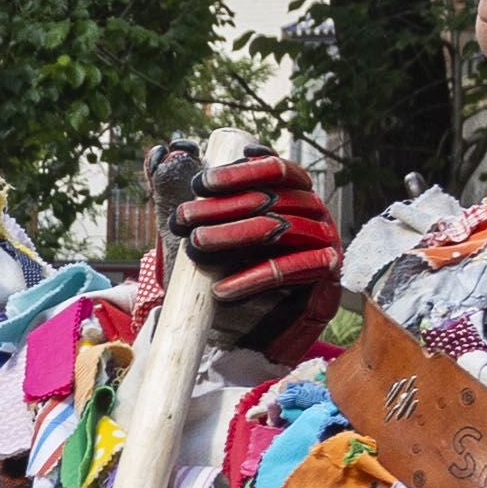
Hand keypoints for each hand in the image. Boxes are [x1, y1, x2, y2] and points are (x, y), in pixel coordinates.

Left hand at [172, 155, 342, 361]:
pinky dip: (253, 278)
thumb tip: (160, 156)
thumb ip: (190, 197)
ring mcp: (325, 243)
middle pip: (271, 199)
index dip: (240, 173)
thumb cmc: (232, 272)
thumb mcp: (208, 232)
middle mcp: (316, 213)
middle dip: (222, 207)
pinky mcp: (326, 277)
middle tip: (183, 217)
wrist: (257, 332)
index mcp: (296, 194)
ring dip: (233, 235)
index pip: (276, 171)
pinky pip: (289, 270)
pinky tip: (220, 289)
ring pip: (278, 229)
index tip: (201, 183)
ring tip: (196, 242)